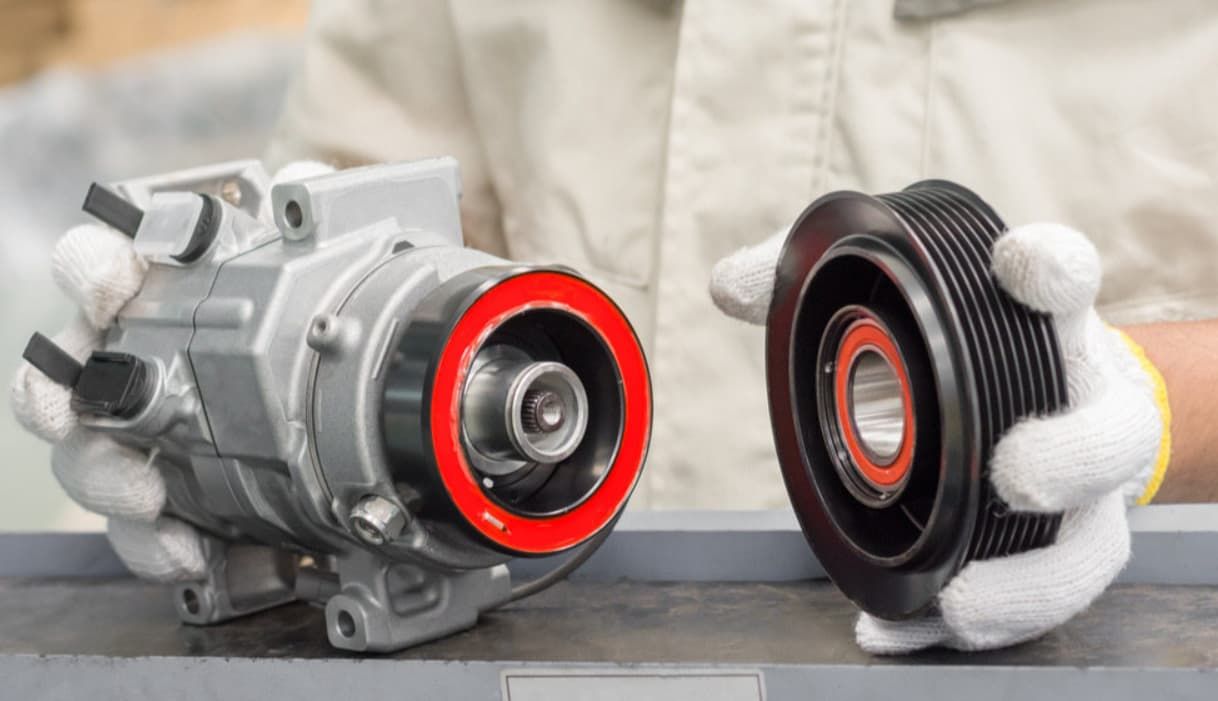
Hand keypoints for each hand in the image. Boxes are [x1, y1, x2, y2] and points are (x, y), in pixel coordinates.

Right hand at [9, 160, 334, 581]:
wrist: (318, 371)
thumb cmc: (292, 300)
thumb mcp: (311, 249)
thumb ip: (306, 210)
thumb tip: (306, 185)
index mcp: (148, 292)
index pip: (96, 263)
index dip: (91, 267)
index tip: (108, 278)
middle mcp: (123, 360)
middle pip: (58, 374)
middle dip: (52, 392)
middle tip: (71, 406)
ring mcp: (136, 432)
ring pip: (85, 458)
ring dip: (105, 478)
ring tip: (145, 494)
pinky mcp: (166, 493)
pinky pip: (139, 528)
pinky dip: (155, 543)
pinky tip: (187, 547)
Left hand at [710, 221, 1167, 652]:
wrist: (1063, 396)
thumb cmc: (970, 345)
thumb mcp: (900, 298)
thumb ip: (810, 281)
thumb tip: (729, 286)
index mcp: (1039, 326)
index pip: (1064, 282)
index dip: (1049, 271)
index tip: (1019, 269)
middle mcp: (1082, 405)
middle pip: (1111, 430)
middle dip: (1070, 452)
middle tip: (1016, 474)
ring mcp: (1088, 487)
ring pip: (1089, 538)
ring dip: (1031, 577)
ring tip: (959, 598)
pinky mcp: (1074, 548)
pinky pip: (1043, 596)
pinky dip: (984, 620)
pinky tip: (919, 627)